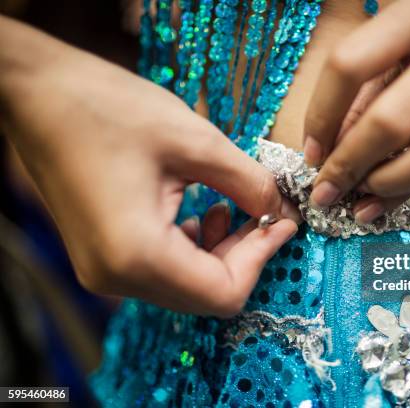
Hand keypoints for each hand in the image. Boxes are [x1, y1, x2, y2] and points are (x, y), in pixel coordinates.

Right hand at [0, 16, 299, 316]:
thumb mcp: (196, 141)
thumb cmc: (108, 108)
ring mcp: (104, 271)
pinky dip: (193, 249)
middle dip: (245, 255)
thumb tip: (282, 209)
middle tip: (266, 211)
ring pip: (186, 285)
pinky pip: (162, 271)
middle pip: (206, 295)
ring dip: (220, 252)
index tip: (285, 221)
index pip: (224, 293)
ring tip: (226, 205)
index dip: (263, 258)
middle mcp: (117, 278)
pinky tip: (200, 211)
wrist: (37, 94)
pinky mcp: (102, 257)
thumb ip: (250, 183)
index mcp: (137, 255)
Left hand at [303, 0, 409, 222]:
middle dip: (349, 166)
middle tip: (326, 191)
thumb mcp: (390, 28)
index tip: (311, 152)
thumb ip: (362, 82)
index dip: (321, 117)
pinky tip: (388, 194)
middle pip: (393, 122)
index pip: (351, 67)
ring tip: (359, 195)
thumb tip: (330, 154)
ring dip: (387, 186)